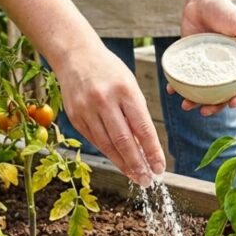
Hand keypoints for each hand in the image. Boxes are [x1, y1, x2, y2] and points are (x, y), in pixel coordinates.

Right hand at [53, 41, 166, 186]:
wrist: (75, 55)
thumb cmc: (109, 70)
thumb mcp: (129, 84)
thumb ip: (137, 113)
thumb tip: (146, 146)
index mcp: (125, 90)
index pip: (143, 128)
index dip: (152, 151)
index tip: (160, 167)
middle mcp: (105, 101)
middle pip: (124, 141)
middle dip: (138, 164)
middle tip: (148, 180)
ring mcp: (87, 109)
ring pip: (108, 145)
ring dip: (123, 164)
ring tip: (136, 177)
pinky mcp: (76, 117)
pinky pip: (95, 141)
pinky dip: (109, 154)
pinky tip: (120, 163)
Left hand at [173, 0, 235, 115]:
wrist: (202, 0)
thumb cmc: (225, 10)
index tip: (232, 104)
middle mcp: (223, 70)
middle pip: (221, 95)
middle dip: (214, 107)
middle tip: (204, 112)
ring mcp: (205, 68)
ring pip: (202, 91)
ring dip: (195, 102)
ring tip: (185, 106)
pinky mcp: (189, 62)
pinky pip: (184, 78)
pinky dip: (177, 86)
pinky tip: (171, 90)